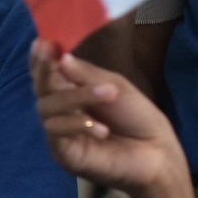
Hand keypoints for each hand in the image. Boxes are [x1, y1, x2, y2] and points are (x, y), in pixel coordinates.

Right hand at [31, 39, 187, 194]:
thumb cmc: (136, 116)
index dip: (41, 59)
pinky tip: (102, 128)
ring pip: (47, 108)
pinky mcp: (64, 155)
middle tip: (52, 53)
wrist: (156, 151)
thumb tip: (59, 57)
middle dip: (45, 70)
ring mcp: (60, 134)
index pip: (47, 74)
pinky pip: (56, 133)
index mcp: (72, 91)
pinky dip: (76, 124)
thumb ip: (85, 75)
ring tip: (108, 93)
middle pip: (40, 89)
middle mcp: (61, 111)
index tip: (42, 41)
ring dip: (76, 96)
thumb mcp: (114, 86)